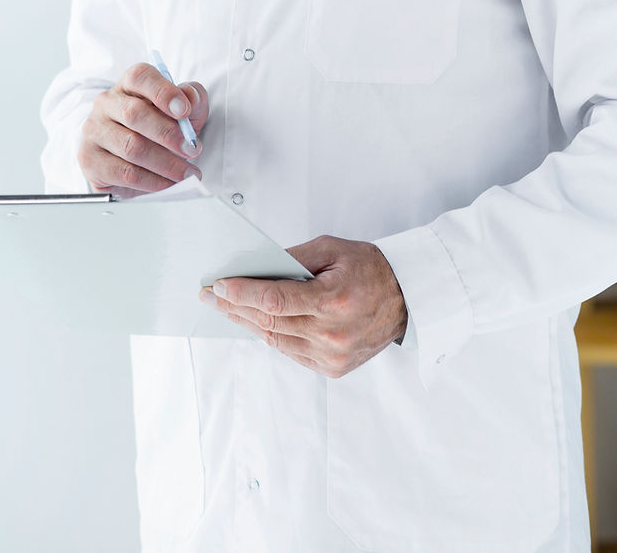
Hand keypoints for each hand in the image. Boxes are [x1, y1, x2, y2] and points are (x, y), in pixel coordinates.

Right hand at [77, 62, 208, 197]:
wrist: (140, 159)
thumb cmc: (162, 127)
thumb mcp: (184, 109)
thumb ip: (192, 97)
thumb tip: (190, 97)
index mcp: (129, 84)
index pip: (140, 77)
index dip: (163, 92)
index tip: (185, 110)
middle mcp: (106, 103)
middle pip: (135, 114)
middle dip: (168, 134)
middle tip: (193, 149)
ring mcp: (94, 131)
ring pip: (131, 147)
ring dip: (165, 163)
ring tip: (187, 172)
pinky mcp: (90, 159)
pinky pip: (124, 173)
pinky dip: (152, 181)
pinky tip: (168, 183)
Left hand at [200, 235, 407, 377]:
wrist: (406, 299)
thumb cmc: (370, 267)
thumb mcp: (332, 248)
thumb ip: (294, 257)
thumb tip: (257, 266)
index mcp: (333, 300)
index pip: (275, 300)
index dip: (243, 294)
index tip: (218, 286)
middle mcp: (332, 333)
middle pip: (269, 322)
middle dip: (234, 308)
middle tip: (210, 297)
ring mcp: (332, 355)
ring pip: (275, 340)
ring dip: (247, 323)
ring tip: (226, 308)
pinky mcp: (333, 368)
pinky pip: (291, 351)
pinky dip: (271, 335)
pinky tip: (255, 322)